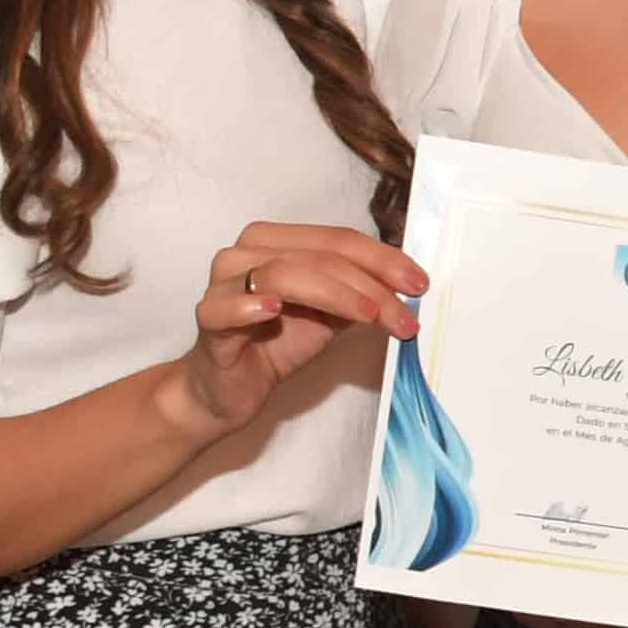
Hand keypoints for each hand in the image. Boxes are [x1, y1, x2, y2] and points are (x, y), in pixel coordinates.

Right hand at [177, 222, 419, 433]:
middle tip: (404, 317)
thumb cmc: (277, 342)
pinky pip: (225, 306)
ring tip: (368, 316)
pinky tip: (274, 309)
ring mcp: (223, 283)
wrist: (231, 387)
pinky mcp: (208, 319)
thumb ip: (360, 294)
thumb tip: (408, 285)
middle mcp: (247, 253)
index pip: (338, 239)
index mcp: (276, 242)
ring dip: (334, 294)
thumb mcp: (330, 315)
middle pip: (318, 256)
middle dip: (370, 285)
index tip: (419, 284)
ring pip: (283, 274)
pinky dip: (250, 305)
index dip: (382, 258)